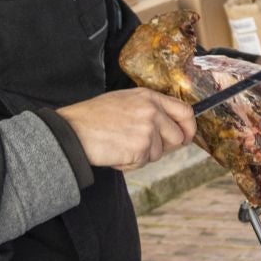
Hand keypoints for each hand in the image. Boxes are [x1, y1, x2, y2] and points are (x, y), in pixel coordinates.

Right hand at [57, 88, 196, 171]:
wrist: (71, 131)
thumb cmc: (93, 118)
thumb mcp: (125, 101)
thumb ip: (150, 109)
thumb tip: (173, 127)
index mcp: (150, 97)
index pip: (185, 112)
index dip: (189, 128)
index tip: (186, 137)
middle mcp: (152, 111)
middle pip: (178, 137)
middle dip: (163, 147)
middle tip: (141, 147)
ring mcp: (148, 130)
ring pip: (159, 153)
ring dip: (142, 155)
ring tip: (120, 145)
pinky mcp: (141, 148)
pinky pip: (143, 163)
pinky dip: (130, 164)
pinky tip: (115, 153)